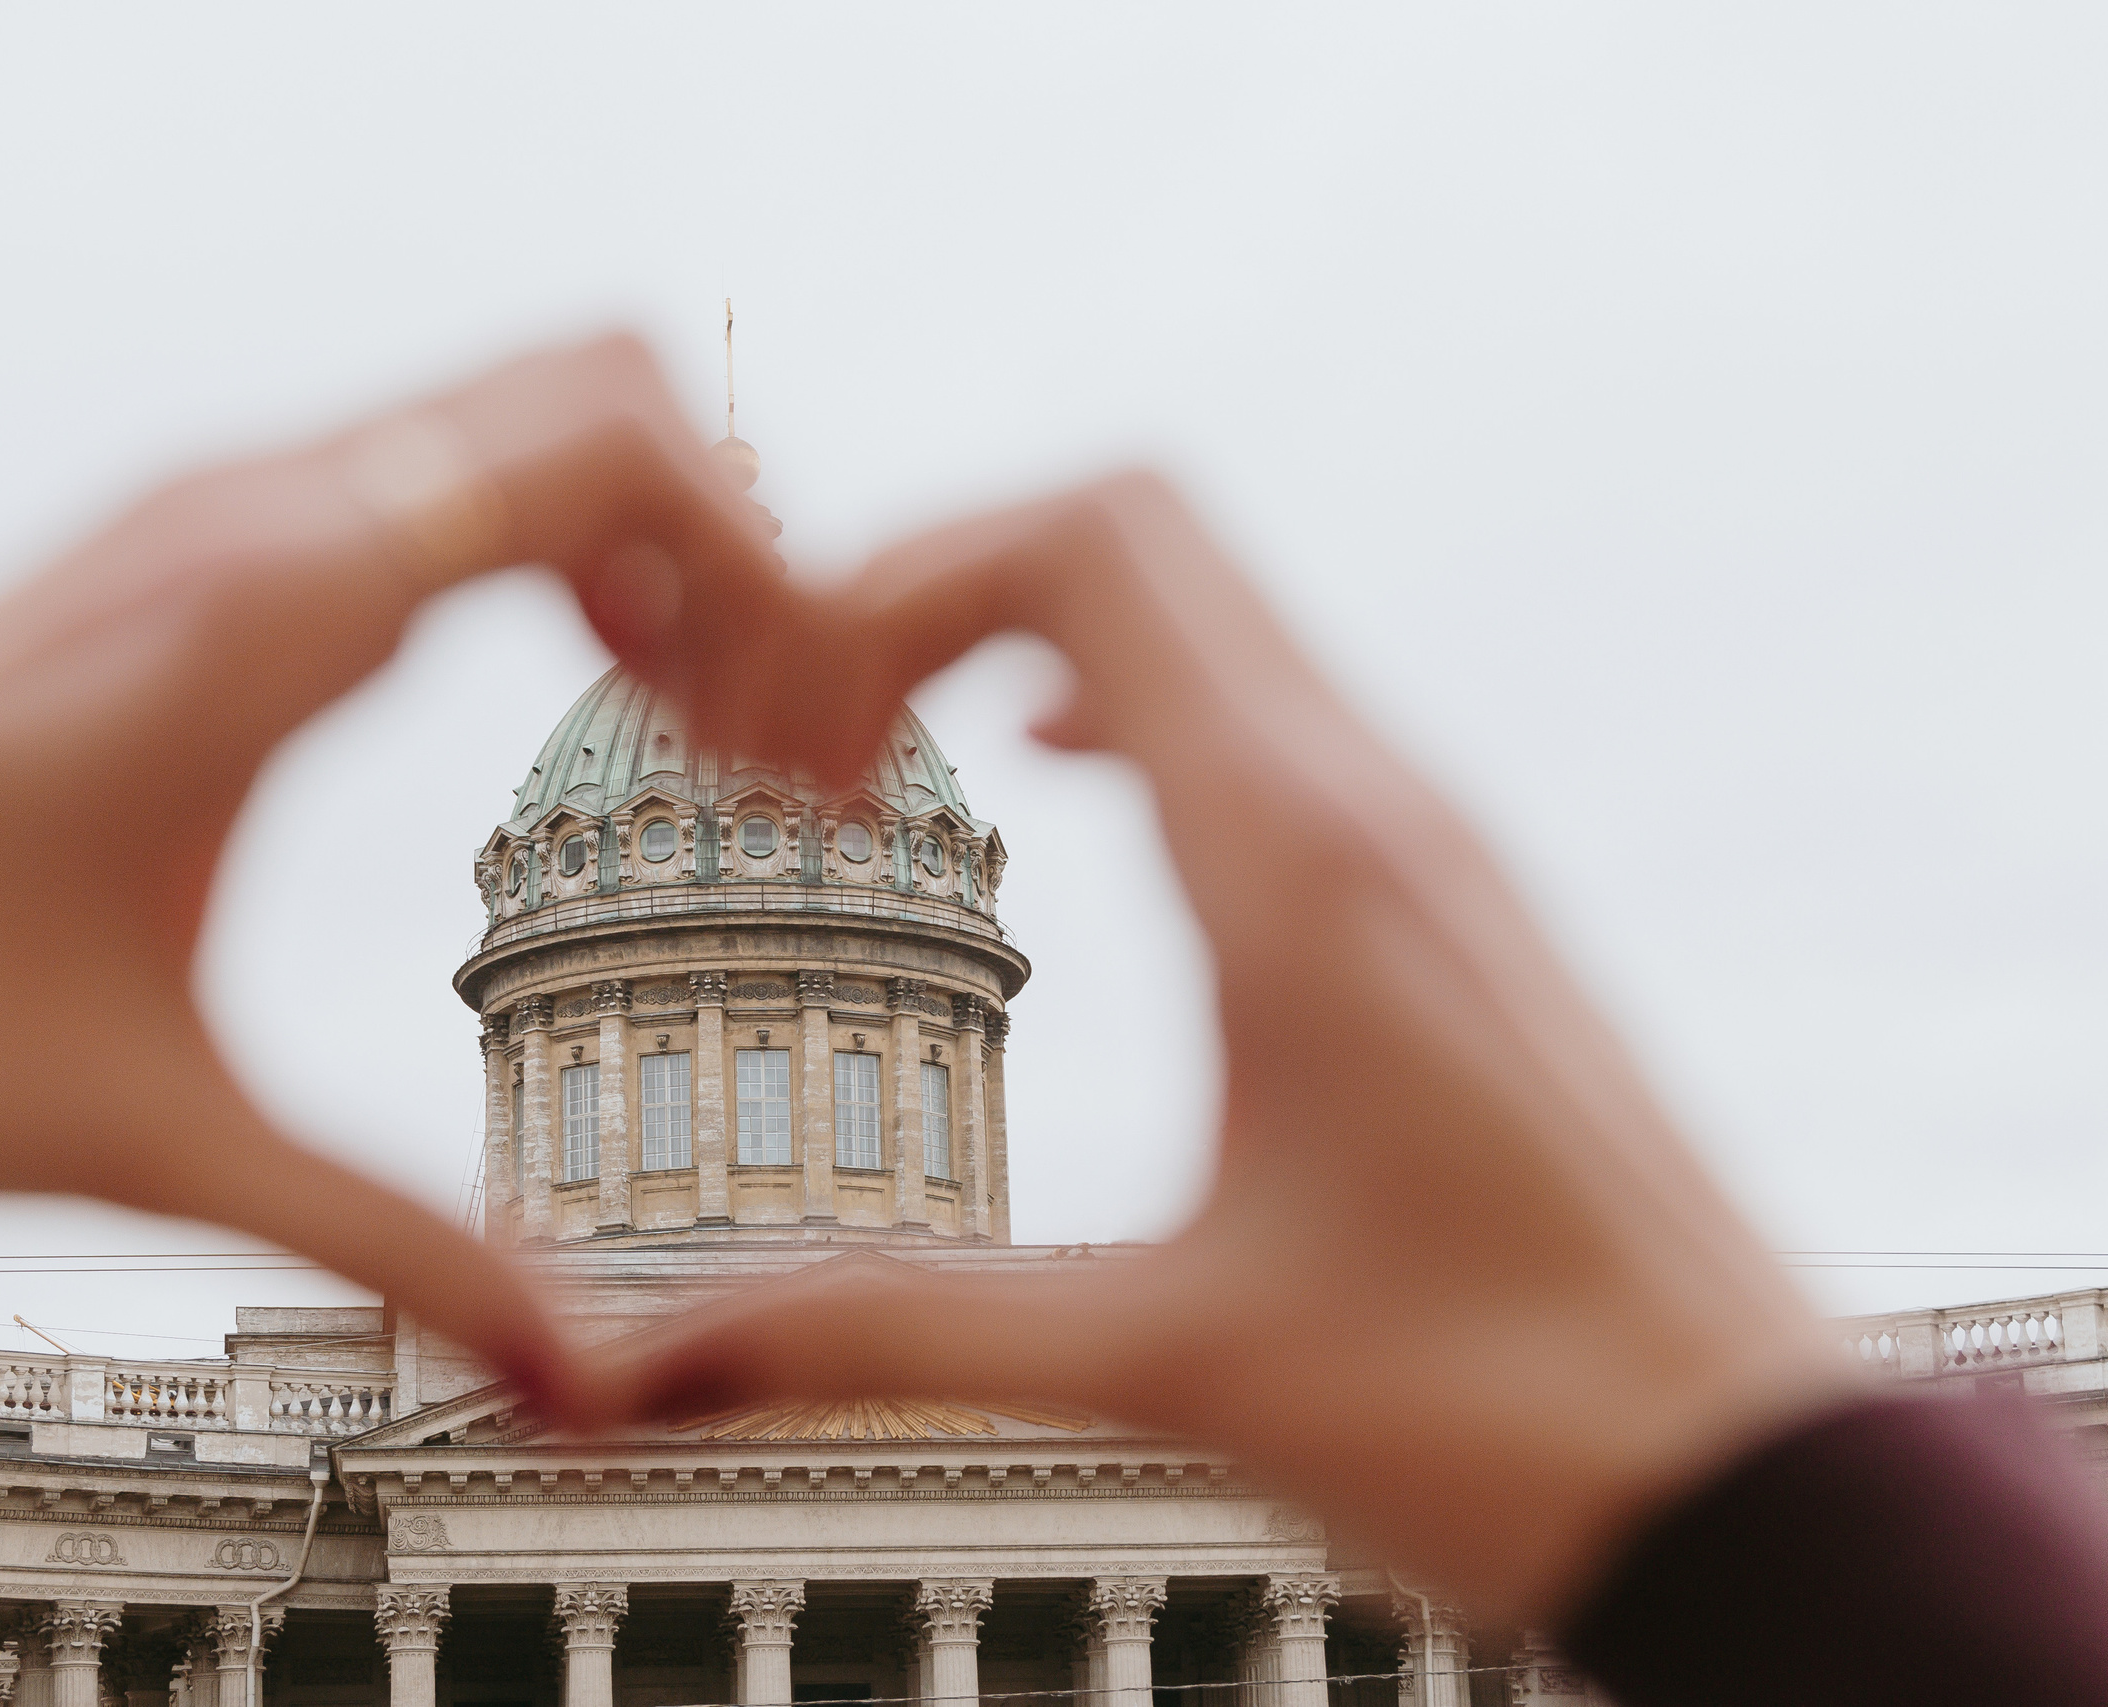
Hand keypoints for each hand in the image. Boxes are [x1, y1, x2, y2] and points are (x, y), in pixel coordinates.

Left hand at [0, 333, 786, 1417]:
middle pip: (596, 392)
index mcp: (264, 612)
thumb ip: (398, 1241)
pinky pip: (426, 472)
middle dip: (734, 541)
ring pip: (518, 415)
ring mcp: (211, 511)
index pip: (602, 454)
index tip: (789, 742)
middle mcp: (247, 515)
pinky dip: (548, 546)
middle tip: (767, 735)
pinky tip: (570, 686)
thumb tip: (579, 1364)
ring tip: (696, 723)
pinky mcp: (185, 543)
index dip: (759, 574)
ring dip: (648, 542)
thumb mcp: (163, 1140)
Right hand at [598, 472, 1860, 1622]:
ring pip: (1214, 610)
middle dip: (939, 585)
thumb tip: (652, 1363)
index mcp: (1299, 856)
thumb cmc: (1497, 1408)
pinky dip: (1132, 702)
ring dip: (1035, 637)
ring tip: (899, 767)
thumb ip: (886, 1330)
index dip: (902, 576)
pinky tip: (1061, 797)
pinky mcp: (1451, 899)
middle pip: (1139, 531)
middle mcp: (1376, 802)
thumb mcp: (1160, 1355)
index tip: (797, 731)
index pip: (1093, 543)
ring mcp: (1430, 839)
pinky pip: (1270, 710)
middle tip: (812, 738)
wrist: (1738, 1473)